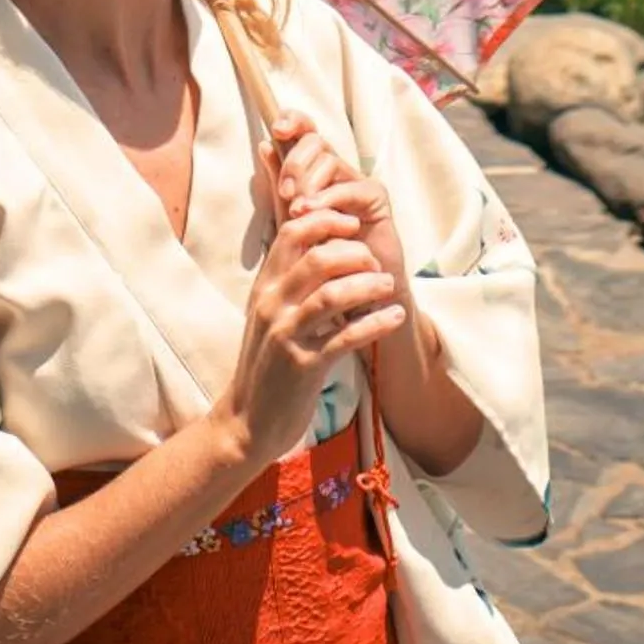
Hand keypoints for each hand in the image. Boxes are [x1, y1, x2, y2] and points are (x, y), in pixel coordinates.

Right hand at [214, 205, 405, 470]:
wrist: (248, 422)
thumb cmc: (266, 365)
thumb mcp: (269, 316)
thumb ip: (289, 284)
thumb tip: (325, 249)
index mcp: (264, 288)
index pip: (291, 233)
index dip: (326, 221)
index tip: (353, 224)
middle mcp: (271, 305)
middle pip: (317, 258)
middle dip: (354, 253)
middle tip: (376, 260)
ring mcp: (286, 335)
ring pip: (332, 294)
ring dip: (368, 285)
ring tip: (389, 285)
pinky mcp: (304, 367)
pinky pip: (346, 337)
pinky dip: (376, 323)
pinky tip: (395, 317)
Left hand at [266, 112, 409, 312]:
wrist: (352, 293)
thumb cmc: (321, 255)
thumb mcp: (293, 218)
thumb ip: (280, 184)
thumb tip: (265, 146)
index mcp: (315, 170)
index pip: (307, 131)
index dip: (294, 120)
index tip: (278, 128)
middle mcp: (337, 170)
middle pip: (314, 141)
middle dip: (294, 162)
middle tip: (286, 192)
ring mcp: (357, 181)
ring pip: (329, 160)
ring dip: (308, 183)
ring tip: (296, 210)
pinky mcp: (376, 198)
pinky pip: (351, 187)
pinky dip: (327, 199)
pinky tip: (310, 212)